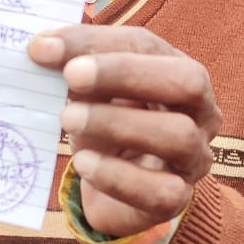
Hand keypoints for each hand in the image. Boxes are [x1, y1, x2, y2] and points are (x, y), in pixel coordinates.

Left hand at [28, 26, 220, 238]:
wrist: (112, 191)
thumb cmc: (106, 129)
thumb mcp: (90, 94)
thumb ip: (74, 68)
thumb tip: (42, 49)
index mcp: (179, 73)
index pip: (147, 46)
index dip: (97, 43)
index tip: (46, 47)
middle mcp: (201, 113)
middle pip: (188, 82)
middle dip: (127, 73)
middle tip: (72, 76)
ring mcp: (194, 158)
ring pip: (178, 135)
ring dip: (118, 123)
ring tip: (69, 119)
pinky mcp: (177, 199)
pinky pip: (161, 191)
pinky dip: (118, 176)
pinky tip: (85, 164)